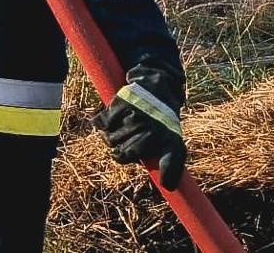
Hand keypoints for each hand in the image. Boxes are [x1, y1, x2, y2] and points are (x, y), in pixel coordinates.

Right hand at [93, 63, 187, 188]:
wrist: (158, 88)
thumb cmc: (161, 122)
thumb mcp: (170, 141)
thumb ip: (167, 164)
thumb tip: (168, 186)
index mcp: (171, 142)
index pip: (171, 161)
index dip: (169, 174)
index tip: (167, 184)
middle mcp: (155, 130)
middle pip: (122, 155)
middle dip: (117, 151)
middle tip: (123, 142)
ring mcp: (138, 117)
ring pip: (110, 139)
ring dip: (110, 135)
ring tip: (121, 126)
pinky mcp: (123, 104)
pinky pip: (102, 123)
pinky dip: (102, 122)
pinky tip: (114, 115)